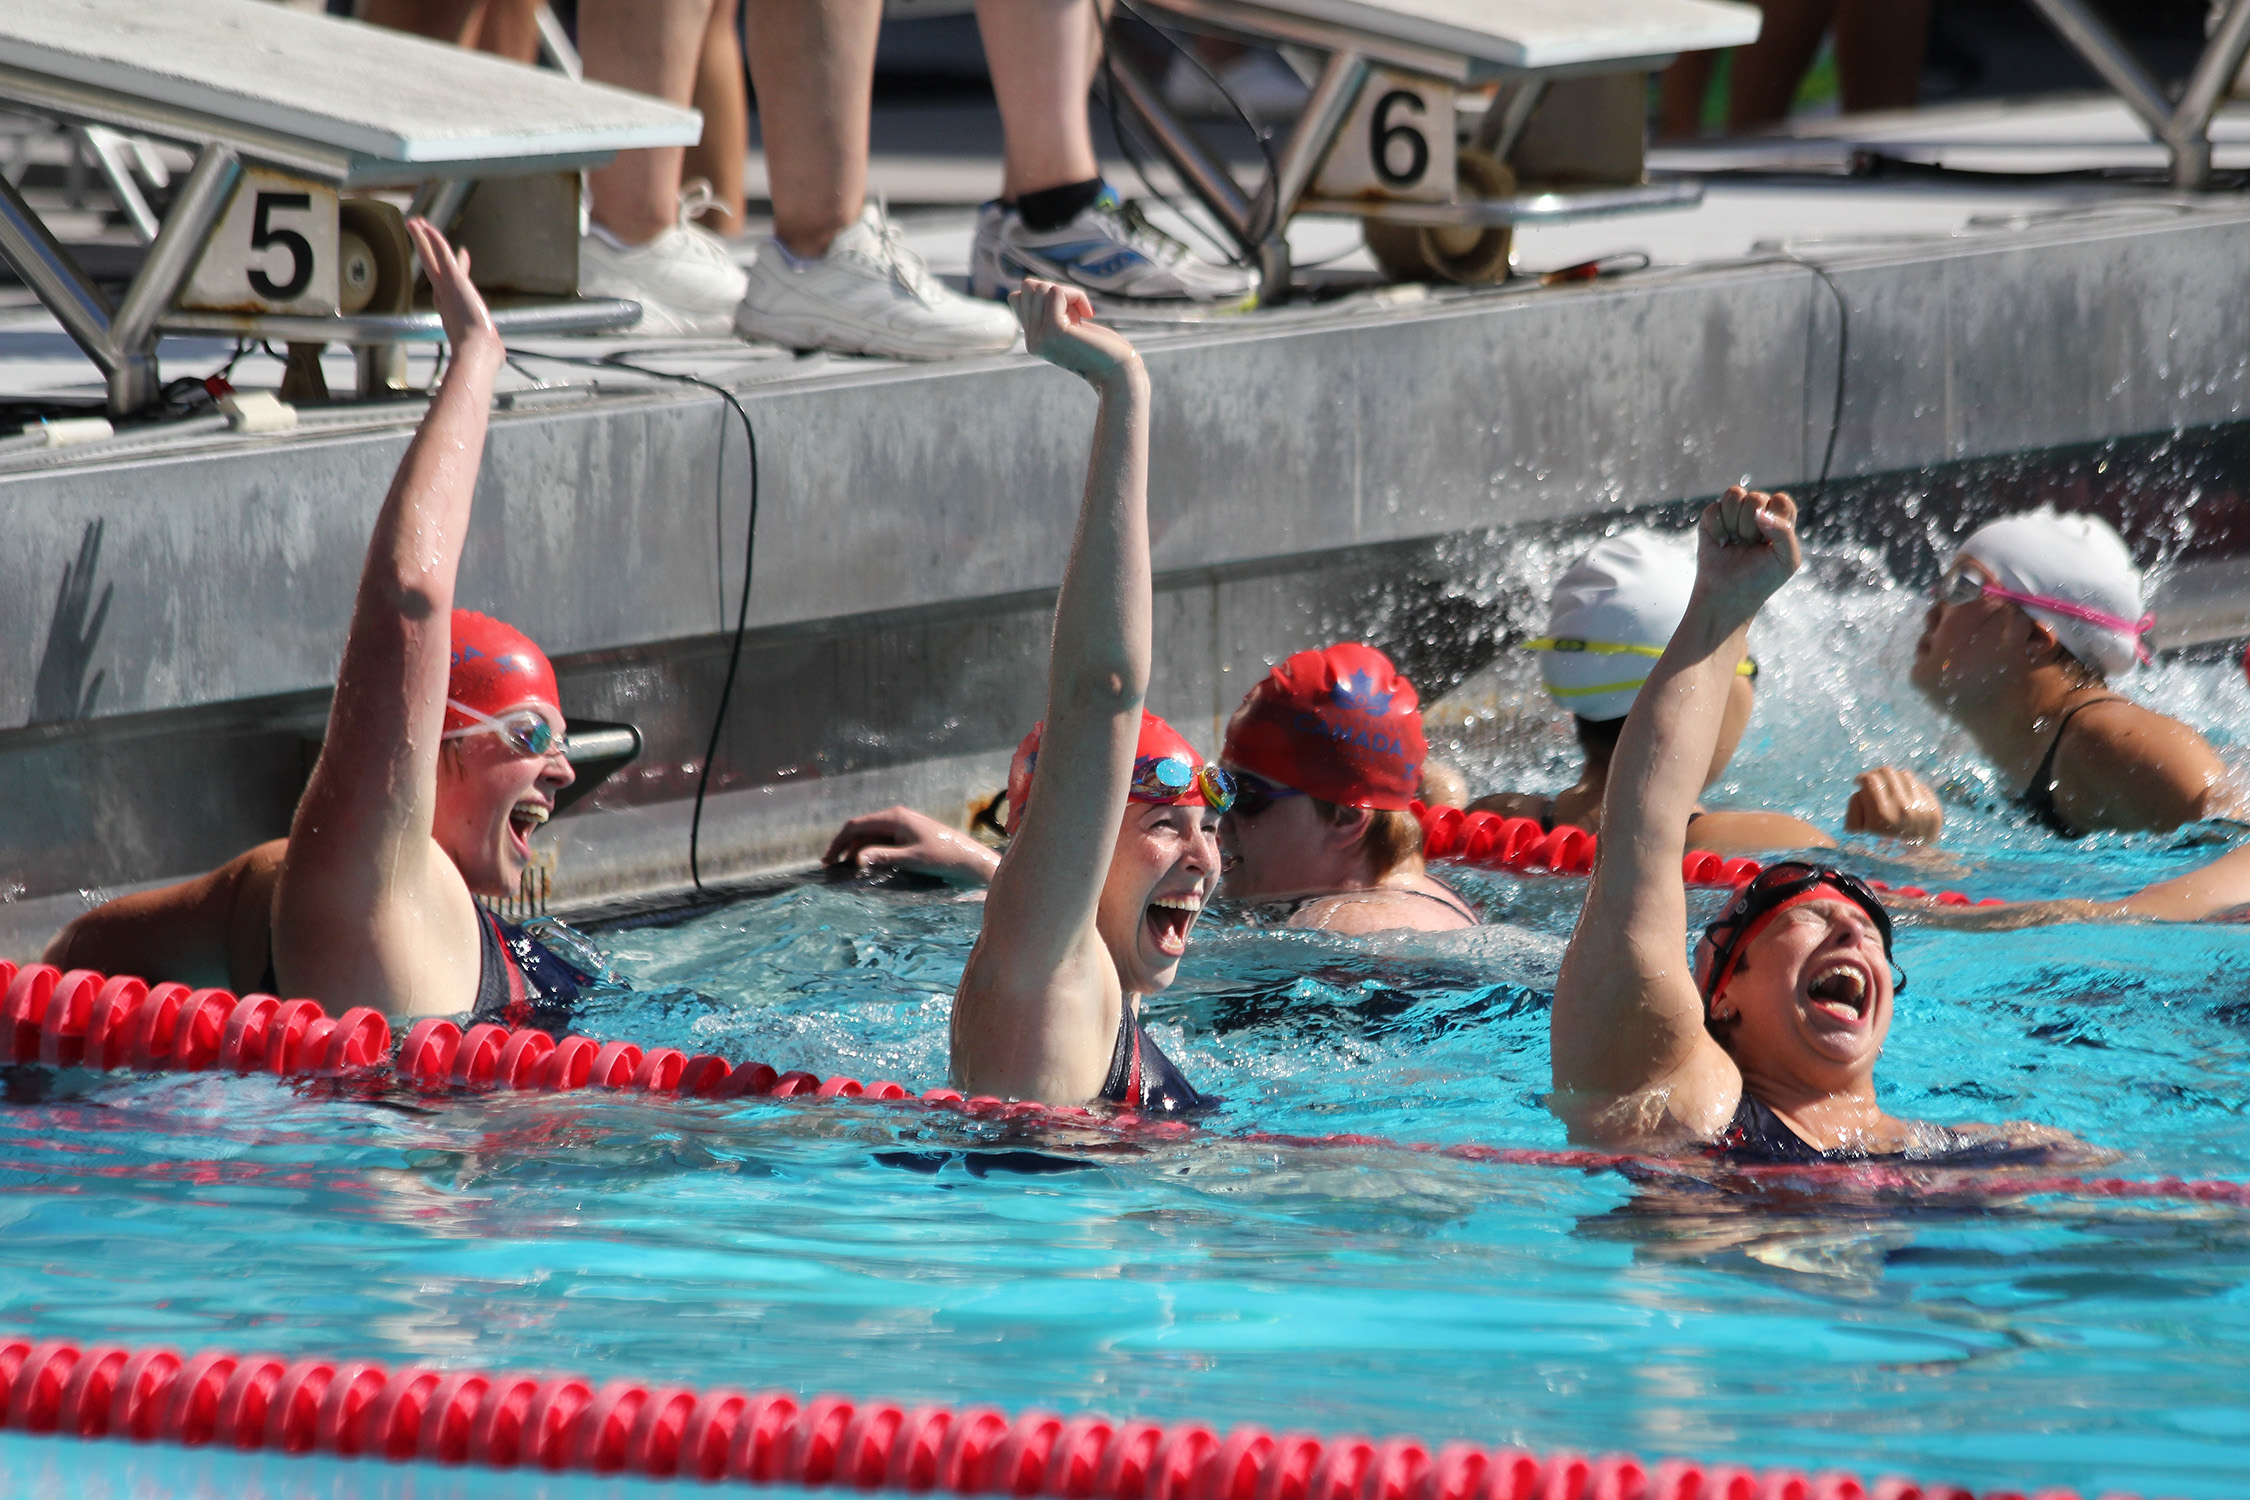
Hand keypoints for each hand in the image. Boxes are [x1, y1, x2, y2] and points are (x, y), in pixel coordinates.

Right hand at [406, 217, 498, 355]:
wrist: (477, 348)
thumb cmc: (481, 351)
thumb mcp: (486, 346)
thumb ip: (490, 349)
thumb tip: (498, 358)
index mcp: (452, 308)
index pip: (451, 282)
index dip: (457, 266)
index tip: (463, 252)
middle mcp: (446, 295)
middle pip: (433, 266)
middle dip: (427, 249)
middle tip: (420, 232)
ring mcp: (447, 287)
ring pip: (432, 257)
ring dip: (424, 238)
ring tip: (414, 222)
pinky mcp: (453, 280)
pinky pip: (441, 255)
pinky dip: (434, 241)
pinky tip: (427, 228)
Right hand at [822, 806, 999, 884]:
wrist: (969, 860)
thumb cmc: (943, 857)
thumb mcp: (911, 858)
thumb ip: (883, 857)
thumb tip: (856, 860)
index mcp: (894, 817)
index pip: (856, 825)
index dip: (838, 842)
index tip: (828, 860)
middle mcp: (895, 818)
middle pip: (861, 830)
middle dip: (845, 847)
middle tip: (831, 868)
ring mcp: (901, 827)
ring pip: (870, 838)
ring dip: (857, 852)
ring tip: (845, 871)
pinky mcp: (907, 837)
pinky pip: (881, 843)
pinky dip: (870, 853)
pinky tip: (865, 867)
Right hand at [1011, 278, 1140, 386]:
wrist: (1118, 372)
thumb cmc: (1101, 347)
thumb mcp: (1069, 324)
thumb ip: (1050, 310)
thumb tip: (1031, 283)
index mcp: (1033, 340)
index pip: (1018, 297)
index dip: (1046, 294)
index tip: (1068, 311)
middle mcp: (1032, 340)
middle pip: (1027, 288)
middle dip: (1056, 289)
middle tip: (1076, 310)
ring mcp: (1040, 336)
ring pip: (1040, 287)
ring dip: (1069, 293)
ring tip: (1082, 314)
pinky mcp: (1054, 330)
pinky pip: (1057, 291)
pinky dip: (1076, 295)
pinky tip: (1088, 314)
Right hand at [1693, 485, 1801, 625]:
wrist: (1728, 597)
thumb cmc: (1760, 581)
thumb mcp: (1787, 561)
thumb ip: (1784, 532)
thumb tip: (1759, 512)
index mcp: (1779, 520)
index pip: (1781, 500)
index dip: (1774, 519)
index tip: (1769, 543)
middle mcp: (1757, 513)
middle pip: (1756, 498)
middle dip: (1751, 527)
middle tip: (1749, 546)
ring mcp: (1733, 515)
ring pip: (1733, 495)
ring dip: (1734, 523)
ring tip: (1736, 542)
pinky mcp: (1710, 520)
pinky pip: (1713, 509)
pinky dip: (1717, 529)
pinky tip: (1721, 544)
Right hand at [1846, 766, 1944, 840]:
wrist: (1910, 864)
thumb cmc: (1878, 846)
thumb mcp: (1858, 830)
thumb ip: (1856, 805)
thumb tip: (1863, 787)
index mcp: (1881, 815)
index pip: (1870, 779)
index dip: (1862, 778)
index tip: (1859, 781)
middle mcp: (1902, 809)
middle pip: (1887, 772)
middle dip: (1877, 775)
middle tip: (1873, 781)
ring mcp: (1921, 809)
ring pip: (1904, 775)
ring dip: (1894, 780)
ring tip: (1890, 789)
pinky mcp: (1934, 810)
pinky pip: (1920, 785)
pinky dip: (1910, 789)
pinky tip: (1905, 798)